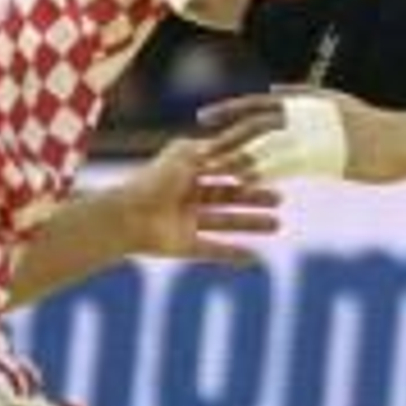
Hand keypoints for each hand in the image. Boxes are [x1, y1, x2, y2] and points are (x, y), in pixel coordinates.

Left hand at [117, 138, 281, 264]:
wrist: (126, 216)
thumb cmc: (155, 179)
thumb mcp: (185, 155)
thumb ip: (211, 151)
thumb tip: (238, 148)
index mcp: (186, 172)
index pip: (221, 170)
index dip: (244, 171)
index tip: (270, 169)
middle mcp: (187, 197)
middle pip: (228, 197)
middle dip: (254, 198)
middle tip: (280, 199)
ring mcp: (187, 222)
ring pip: (226, 222)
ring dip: (251, 223)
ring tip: (277, 224)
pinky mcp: (184, 246)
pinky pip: (214, 250)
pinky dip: (233, 254)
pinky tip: (255, 257)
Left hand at [198, 90, 405, 185]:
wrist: (404, 142)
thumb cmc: (372, 127)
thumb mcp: (336, 103)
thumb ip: (303, 97)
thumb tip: (274, 92)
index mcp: (305, 100)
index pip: (257, 104)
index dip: (228, 110)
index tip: (202, 116)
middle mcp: (305, 113)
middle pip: (253, 124)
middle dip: (223, 136)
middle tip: (197, 148)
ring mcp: (313, 135)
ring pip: (266, 146)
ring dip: (238, 158)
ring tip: (213, 170)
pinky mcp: (324, 157)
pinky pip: (285, 167)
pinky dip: (263, 174)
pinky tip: (244, 185)